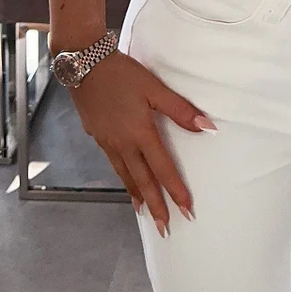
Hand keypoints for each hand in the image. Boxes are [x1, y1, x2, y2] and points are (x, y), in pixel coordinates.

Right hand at [69, 47, 214, 235]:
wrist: (84, 63)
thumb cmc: (121, 73)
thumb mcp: (154, 87)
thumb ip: (180, 109)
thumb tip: (206, 127)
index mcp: (140, 133)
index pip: (163, 169)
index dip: (176, 190)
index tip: (187, 210)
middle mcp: (122, 143)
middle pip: (143, 181)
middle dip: (156, 205)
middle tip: (166, 228)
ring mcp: (107, 142)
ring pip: (126, 175)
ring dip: (138, 195)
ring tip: (145, 213)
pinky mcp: (97, 135)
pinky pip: (114, 164)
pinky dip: (123, 178)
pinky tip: (126, 180)